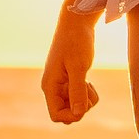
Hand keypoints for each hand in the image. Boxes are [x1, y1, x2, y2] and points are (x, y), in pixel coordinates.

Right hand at [42, 3, 99, 125]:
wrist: (77, 23)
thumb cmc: (76, 42)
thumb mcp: (79, 67)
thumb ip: (77, 91)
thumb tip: (78, 113)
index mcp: (50, 85)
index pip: (56, 115)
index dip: (72, 115)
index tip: (85, 101)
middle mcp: (52, 87)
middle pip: (65, 113)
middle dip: (80, 108)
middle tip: (87, 90)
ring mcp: (60, 84)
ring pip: (73, 106)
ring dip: (85, 100)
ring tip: (89, 83)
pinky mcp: (68, 80)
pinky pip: (77, 97)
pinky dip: (86, 94)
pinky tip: (88, 81)